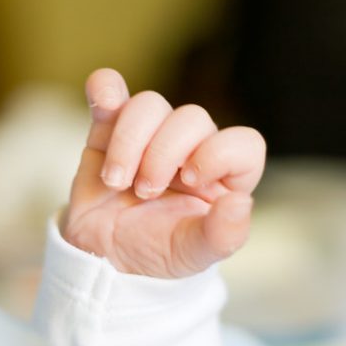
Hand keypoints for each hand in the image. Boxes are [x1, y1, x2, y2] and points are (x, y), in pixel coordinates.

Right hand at [62, 68, 265, 277]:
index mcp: (223, 176)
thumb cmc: (156, 253)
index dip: (219, 153)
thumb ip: (223, 235)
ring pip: (149, 104)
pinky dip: (105, 89)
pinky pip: (110, 91)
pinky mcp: (110, 128)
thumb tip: (241, 202)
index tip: (190, 181)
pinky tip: (102, 103)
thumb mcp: (192, 255)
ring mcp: (150, 134)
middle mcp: (191, 148)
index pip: (243, 143)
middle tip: (144, 191)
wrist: (103, 257)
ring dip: (129, 141)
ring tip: (115, 181)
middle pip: (191, 117)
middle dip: (163, 154)